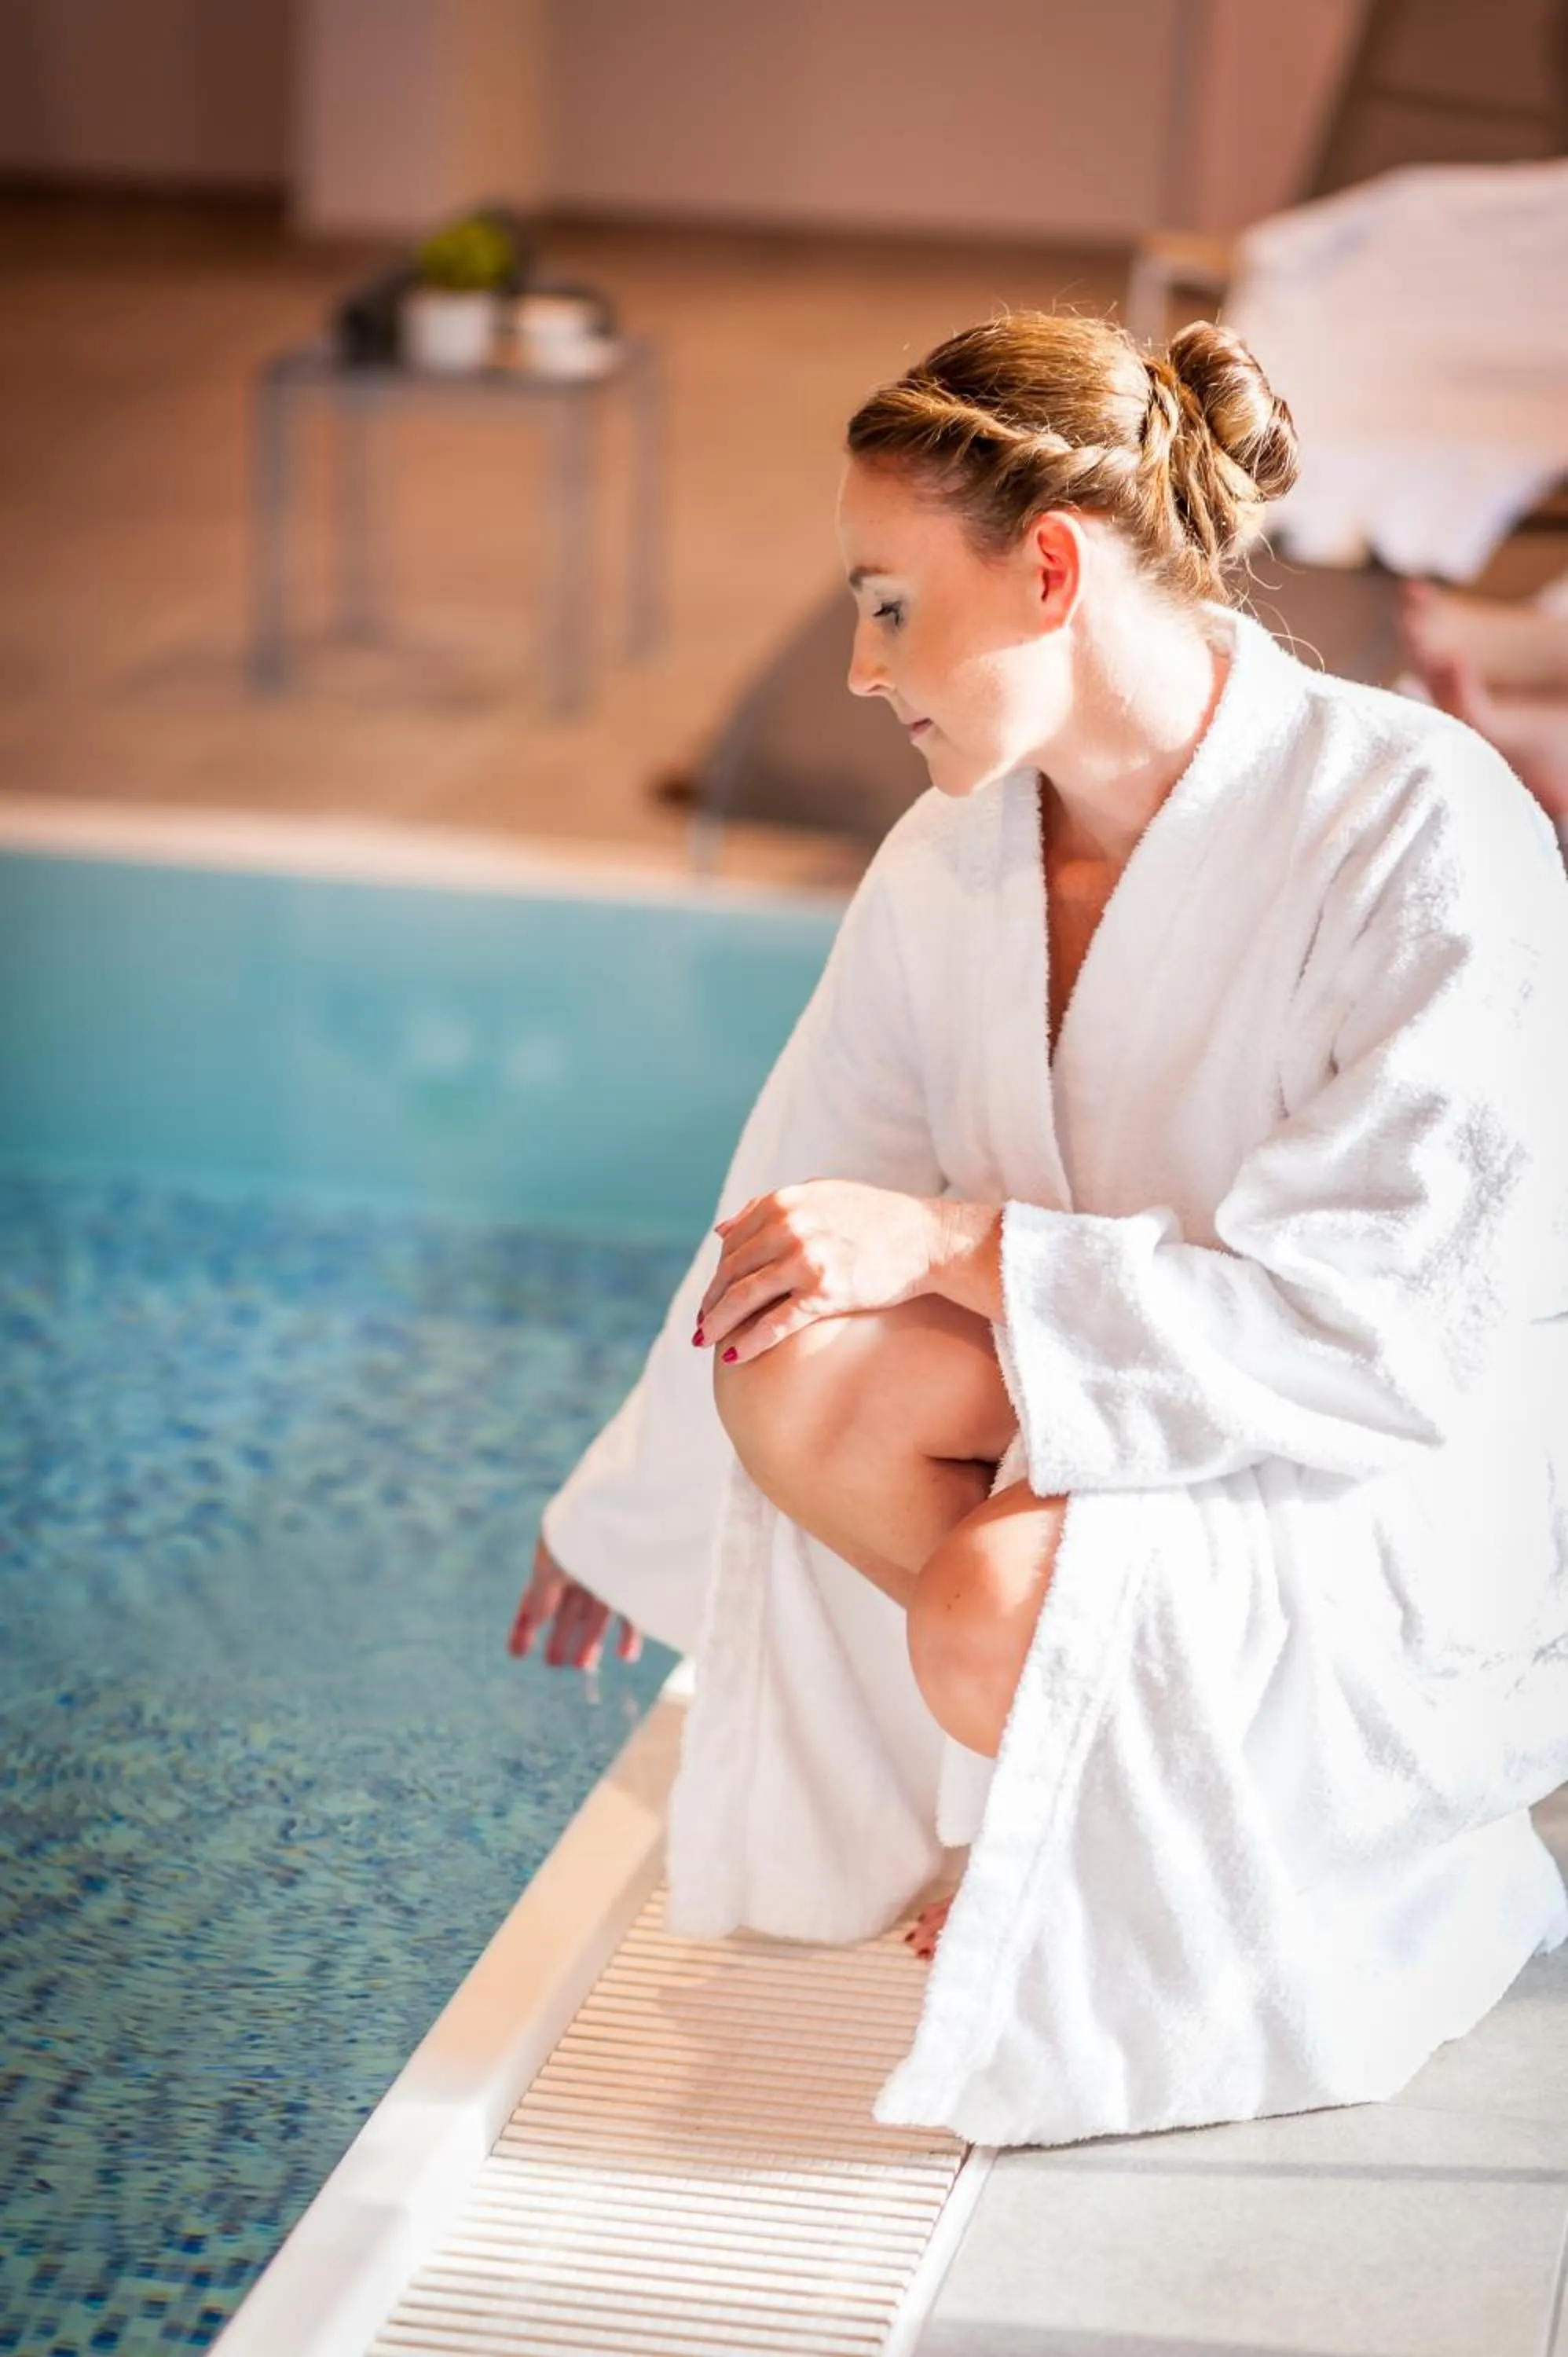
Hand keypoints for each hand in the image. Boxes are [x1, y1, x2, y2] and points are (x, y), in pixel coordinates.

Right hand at [507, 1534, 641, 1670]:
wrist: (625, 1507)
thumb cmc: (579, 1530)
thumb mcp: (552, 1563)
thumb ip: (542, 1593)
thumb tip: (535, 1619)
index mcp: (556, 1560)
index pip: (537, 1597)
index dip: (526, 1625)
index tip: (516, 1652)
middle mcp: (582, 1569)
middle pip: (568, 1611)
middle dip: (560, 1636)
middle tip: (553, 1662)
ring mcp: (609, 1576)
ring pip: (597, 1616)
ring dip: (590, 1641)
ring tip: (582, 1665)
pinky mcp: (636, 1582)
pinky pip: (632, 1612)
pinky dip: (629, 1635)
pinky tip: (625, 1656)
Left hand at [694, 1180, 941, 1364]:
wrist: (926, 1239)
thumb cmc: (875, 1218)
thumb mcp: (819, 1195)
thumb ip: (768, 1207)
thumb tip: (720, 1230)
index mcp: (784, 1202)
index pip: (733, 1243)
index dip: (717, 1273)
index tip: (710, 1296)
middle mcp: (789, 1227)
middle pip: (732, 1270)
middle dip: (711, 1301)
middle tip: (701, 1324)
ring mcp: (806, 1259)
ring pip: (744, 1297)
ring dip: (718, 1323)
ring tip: (703, 1341)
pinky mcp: (825, 1291)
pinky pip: (776, 1322)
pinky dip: (751, 1342)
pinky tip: (735, 1357)